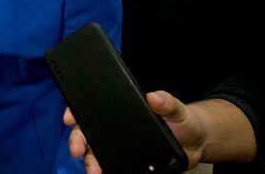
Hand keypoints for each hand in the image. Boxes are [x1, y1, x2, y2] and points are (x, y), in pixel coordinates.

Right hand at [64, 91, 207, 171]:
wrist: (195, 143)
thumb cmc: (182, 119)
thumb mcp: (177, 108)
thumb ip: (167, 102)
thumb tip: (153, 97)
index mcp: (120, 109)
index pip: (91, 107)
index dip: (75, 111)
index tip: (69, 118)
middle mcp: (114, 127)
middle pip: (88, 132)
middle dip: (78, 141)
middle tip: (77, 150)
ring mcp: (119, 146)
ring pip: (95, 153)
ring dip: (90, 161)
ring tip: (94, 170)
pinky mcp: (126, 162)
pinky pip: (111, 167)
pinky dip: (105, 171)